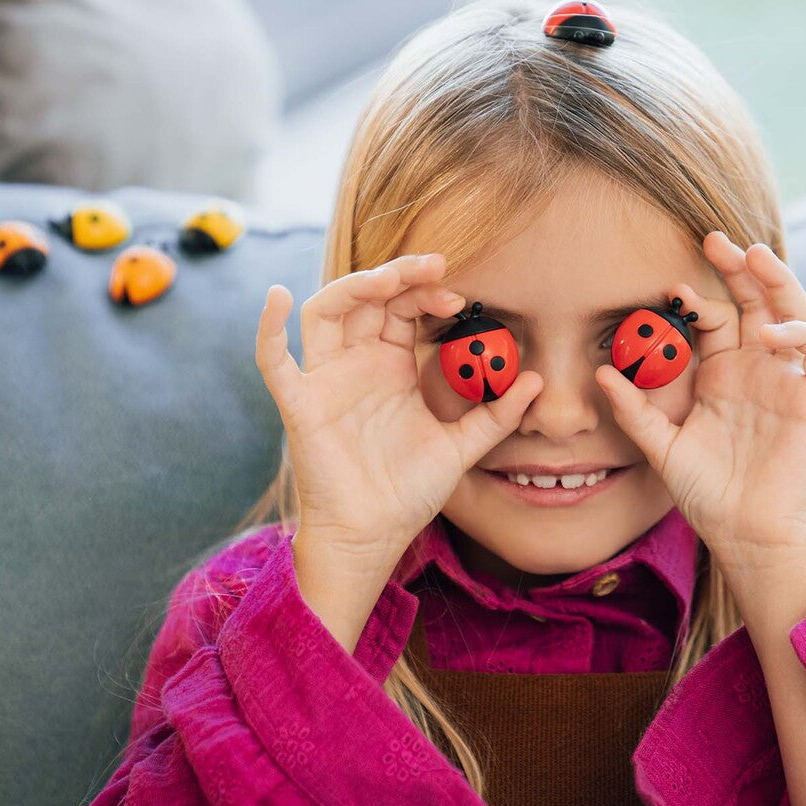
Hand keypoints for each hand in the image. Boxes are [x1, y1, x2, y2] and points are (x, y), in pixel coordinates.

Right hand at [255, 254, 542, 587]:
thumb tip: (536, 380)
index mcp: (391, 367)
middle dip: (399, 276)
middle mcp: (356, 364)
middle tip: (434, 267)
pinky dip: (269, 327)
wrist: (373, 538)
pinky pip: (274, 361)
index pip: (403, 308)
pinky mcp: (300, 405)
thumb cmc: (408, 492)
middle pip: (368, 298)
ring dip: (352, 286)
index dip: (427, 292)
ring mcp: (326, 381)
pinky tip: (279, 297)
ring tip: (387, 279)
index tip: (459, 297)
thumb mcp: (461, 448)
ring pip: (326, 312)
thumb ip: (496, 414)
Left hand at [595, 231, 805, 578]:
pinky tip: (771, 332)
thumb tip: (602, 372)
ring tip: (753, 256)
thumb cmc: (707, 494)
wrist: (746, 534)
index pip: (716, 318)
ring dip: (777, 280)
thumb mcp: (661, 448)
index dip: (697, 297)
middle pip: (756, 300)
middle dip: (739, 267)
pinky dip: (800, 332)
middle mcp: (757, 369)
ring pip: (793, 311)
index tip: (670, 287)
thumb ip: (634, 411)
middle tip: (714, 239)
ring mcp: (788, 380)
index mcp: (722, 374)